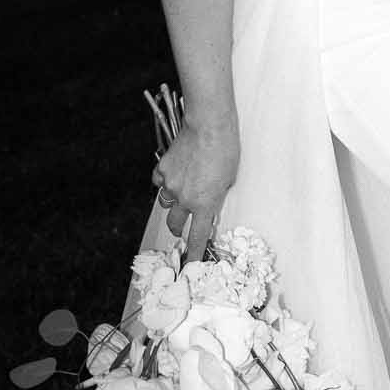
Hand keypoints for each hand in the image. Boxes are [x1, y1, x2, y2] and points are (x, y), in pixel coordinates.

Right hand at [152, 118, 238, 262]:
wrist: (209, 127)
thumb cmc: (226, 150)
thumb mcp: (229, 180)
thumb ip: (217, 197)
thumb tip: (210, 204)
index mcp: (206, 204)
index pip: (198, 236)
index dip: (194, 252)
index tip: (190, 262)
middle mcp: (185, 198)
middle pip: (175, 224)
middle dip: (178, 228)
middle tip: (181, 225)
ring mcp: (171, 184)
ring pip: (165, 202)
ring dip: (172, 202)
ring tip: (181, 191)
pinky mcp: (163, 169)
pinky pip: (160, 181)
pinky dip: (165, 180)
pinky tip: (174, 172)